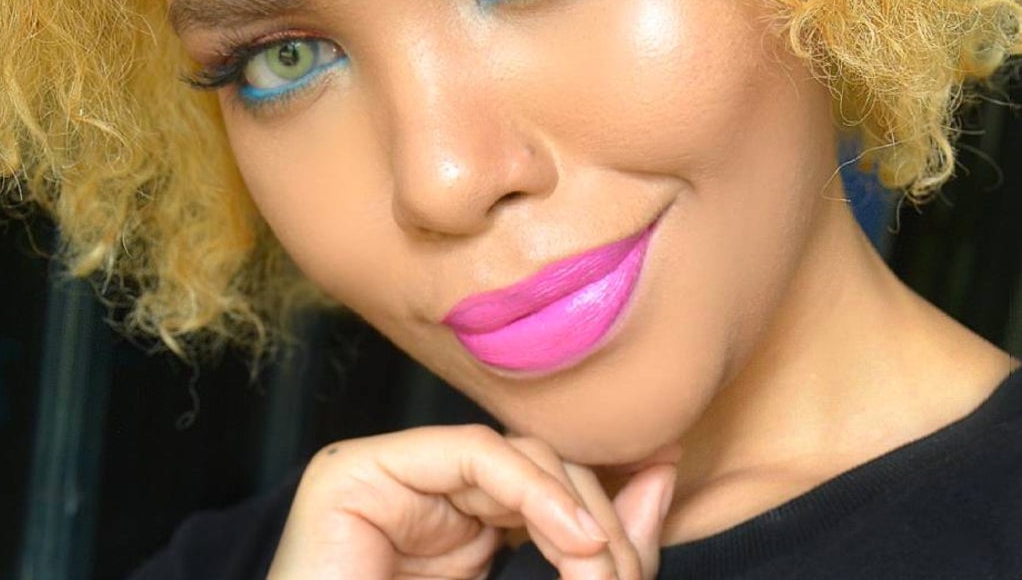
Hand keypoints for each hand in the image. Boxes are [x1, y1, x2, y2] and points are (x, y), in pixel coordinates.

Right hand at [265, 424, 677, 578]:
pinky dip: (531, 490)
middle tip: (622, 573)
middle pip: (534, 465)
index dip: (605, 503)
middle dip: (594, 512)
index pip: (546, 485)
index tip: (666, 482)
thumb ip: (595, 549)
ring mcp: (387, 478)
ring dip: (571, 507)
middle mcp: (425, 492)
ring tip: (599, 570)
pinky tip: (573, 540)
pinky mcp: (354, 473)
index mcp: (460, 525)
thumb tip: (666, 472)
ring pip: (509, 453)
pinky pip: (467, 454)